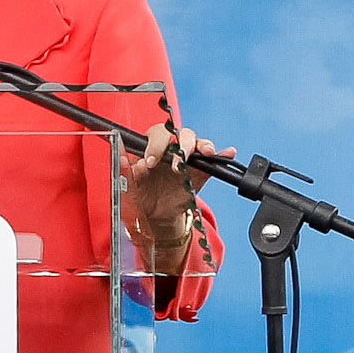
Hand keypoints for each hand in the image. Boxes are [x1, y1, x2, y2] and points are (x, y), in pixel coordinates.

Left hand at [119, 121, 234, 265]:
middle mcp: (170, 150)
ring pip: (196, 143)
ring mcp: (186, 160)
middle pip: (179, 134)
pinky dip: (222, 155)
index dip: (155, 145)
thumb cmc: (139, 196)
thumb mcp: (128, 185)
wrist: (154, 217)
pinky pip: (213, 161)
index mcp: (151, 149)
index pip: (156, 135)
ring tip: (205, 153)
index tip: (151, 162)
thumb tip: (126, 158)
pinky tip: (228, 153)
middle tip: (176, 164)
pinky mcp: (200, 173)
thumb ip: (126, 170)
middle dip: (181, 145)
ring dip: (201, 146)